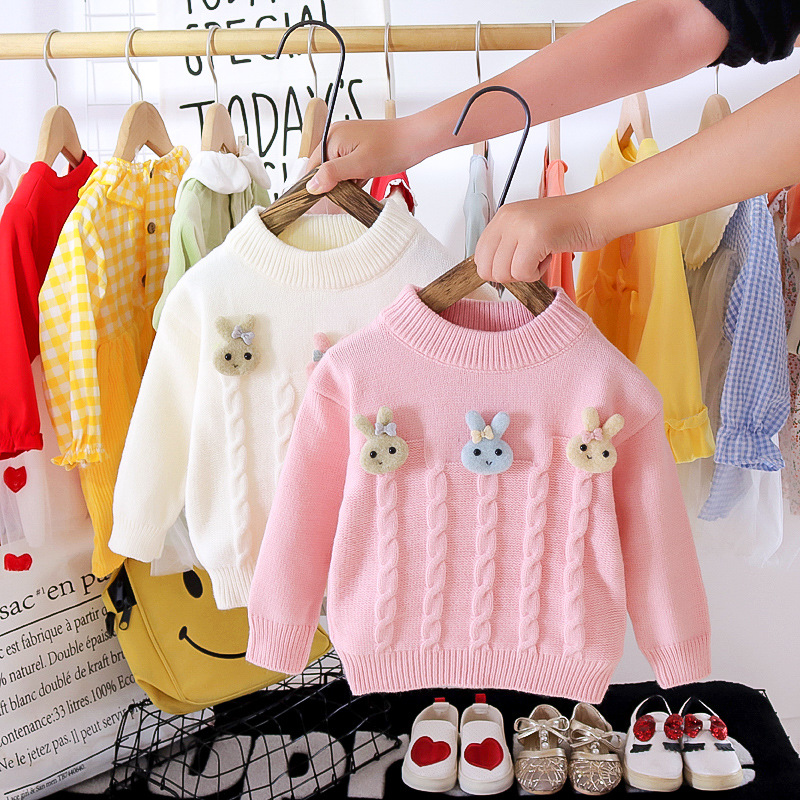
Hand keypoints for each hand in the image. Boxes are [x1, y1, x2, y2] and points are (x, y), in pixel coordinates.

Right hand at [306, 117, 433, 194]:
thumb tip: (311, 186)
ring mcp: (347, 142)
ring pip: (338, 171)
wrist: (415, 140)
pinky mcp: (358, 148)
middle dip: (337, 183)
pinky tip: (367, 176)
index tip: (328, 198)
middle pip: (325, 169)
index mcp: (332, 137)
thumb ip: (333, 174)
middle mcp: (336, 137)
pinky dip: (356, 177)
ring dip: (348, 181)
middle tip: (353, 186)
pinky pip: (349, 168)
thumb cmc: (391, 148)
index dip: (319, 184)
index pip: (313, 167)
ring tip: (364, 177)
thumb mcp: (359, 165)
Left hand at [473, 192, 610, 283]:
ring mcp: (519, 227)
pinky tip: (549, 255)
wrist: (596, 213)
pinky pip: (522, 273)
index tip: (515, 265)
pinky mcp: (535, 237)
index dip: (496, 269)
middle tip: (530, 263)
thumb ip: (507, 247)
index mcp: (502, 217)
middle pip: (487, 269)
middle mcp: (507, 219)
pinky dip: (538, 273)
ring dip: (525, 273)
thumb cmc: (567, 225)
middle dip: (509, 275)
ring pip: (503, 273)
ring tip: (542, 255)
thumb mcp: (527, 230)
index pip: (479, 255)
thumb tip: (491, 273)